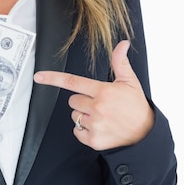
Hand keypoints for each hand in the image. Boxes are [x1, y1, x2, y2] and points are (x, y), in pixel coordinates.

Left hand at [33, 40, 154, 149]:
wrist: (144, 132)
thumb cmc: (135, 106)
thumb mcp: (129, 81)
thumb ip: (120, 62)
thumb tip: (122, 45)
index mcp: (103, 91)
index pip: (72, 82)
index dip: (53, 78)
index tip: (39, 76)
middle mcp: (97, 108)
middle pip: (72, 100)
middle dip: (82, 101)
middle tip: (99, 104)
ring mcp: (94, 124)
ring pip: (74, 116)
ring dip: (84, 116)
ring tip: (101, 116)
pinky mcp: (93, 139)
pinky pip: (76, 131)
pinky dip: (84, 130)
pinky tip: (99, 127)